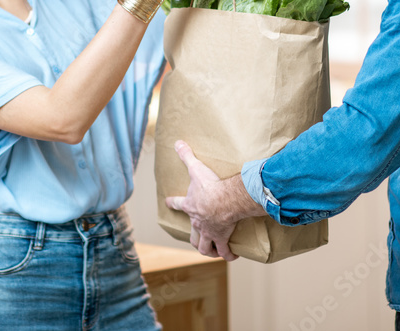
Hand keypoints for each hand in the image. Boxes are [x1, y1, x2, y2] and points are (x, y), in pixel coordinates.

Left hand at [165, 141, 263, 260]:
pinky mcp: (222, 237)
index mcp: (190, 206)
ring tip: (212, 251)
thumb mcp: (196, 168)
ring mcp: (209, 232)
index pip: (178, 203)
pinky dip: (227, 254)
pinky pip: (224, 250)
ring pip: (204, 246)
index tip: (168, 202)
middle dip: (194, 238)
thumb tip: (177, 142)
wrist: (223, 201)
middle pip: (192, 234)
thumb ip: (187, 155)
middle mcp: (198, 222)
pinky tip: (231, 256)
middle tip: (198, 239)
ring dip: (207, 250)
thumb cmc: (209, 186)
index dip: (172, 202)